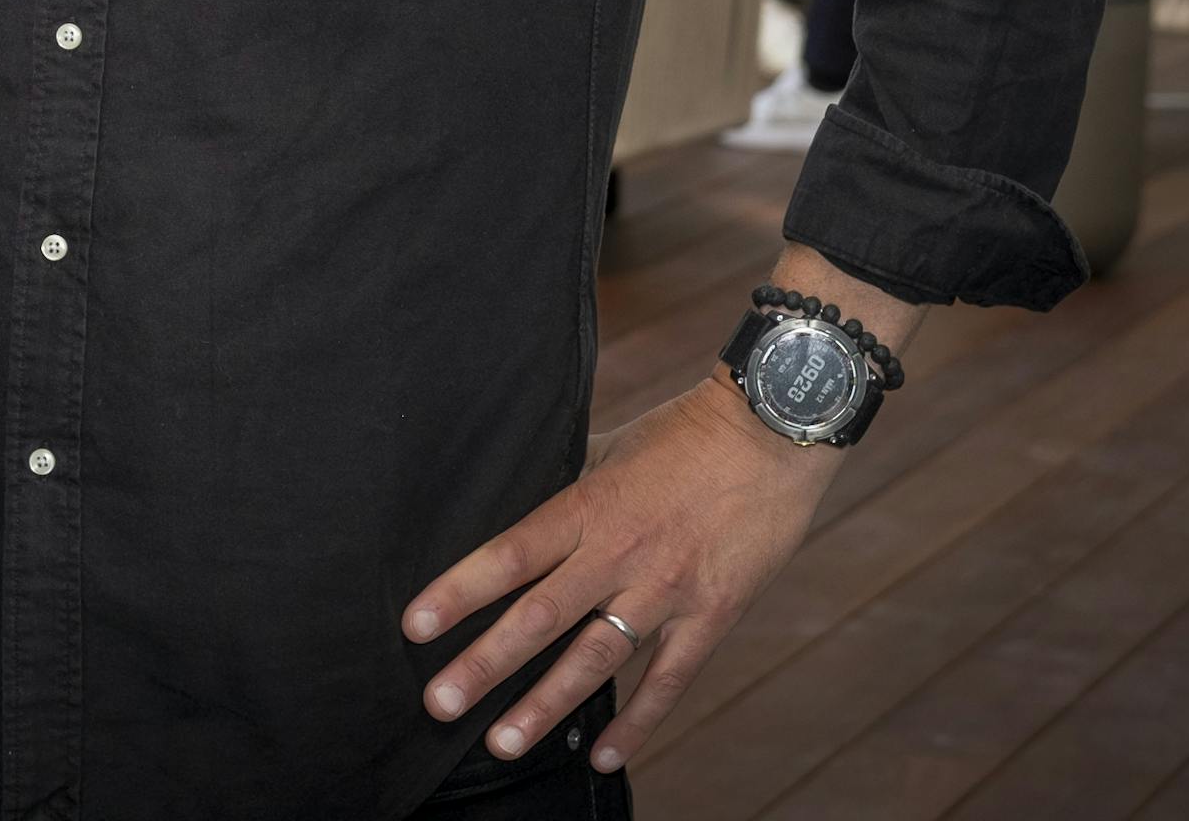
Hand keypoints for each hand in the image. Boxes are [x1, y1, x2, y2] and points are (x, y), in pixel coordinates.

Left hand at [402, 375, 840, 775]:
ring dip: (546, 705)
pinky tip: (605, 758)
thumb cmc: (685, 433)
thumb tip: (520, 503)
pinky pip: (668, 680)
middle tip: (438, 704)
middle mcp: (618, 553)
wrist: (773, 431)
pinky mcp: (711, 615)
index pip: (509, 555)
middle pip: (540, 616)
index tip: (415, 626)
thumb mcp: (610, 448)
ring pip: (595, 659)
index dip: (459, 592)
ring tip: (502, 744)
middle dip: (485, 665)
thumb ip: (568, 488)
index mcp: (587, 506)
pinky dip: (638, 724)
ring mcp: (665, 590)